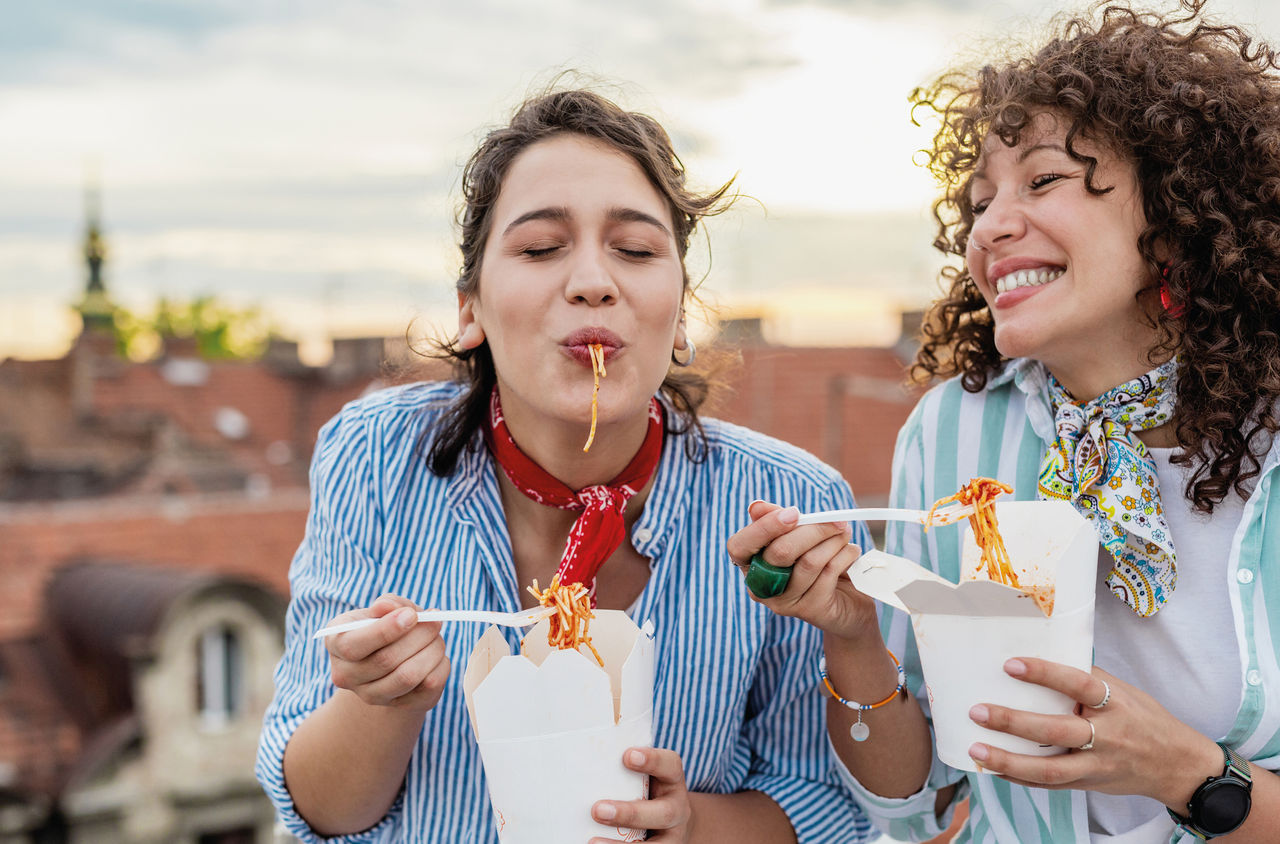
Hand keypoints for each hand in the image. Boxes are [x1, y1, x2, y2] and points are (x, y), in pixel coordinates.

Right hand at [325, 594, 450, 712]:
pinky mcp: (399, 706)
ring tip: (437, 636)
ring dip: (431, 651)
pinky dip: (440, 666)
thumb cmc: (387, 625)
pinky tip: (437, 654)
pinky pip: (428, 687)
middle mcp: (346, 675)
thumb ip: (388, 604)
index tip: (412, 615)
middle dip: (418, 636)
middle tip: (435, 620)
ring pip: (408, 677)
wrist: (392, 659)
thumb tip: (387, 606)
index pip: (354, 646)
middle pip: (386, 660)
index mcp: (336, 643)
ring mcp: (370, 696)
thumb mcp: (385, 609)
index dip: (386, 630)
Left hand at [590, 748, 690, 842]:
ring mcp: (672, 835)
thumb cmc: (648, 790)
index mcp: (673, 781)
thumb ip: (623, 771)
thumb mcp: (645, 777)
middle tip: (597, 810)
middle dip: (629, 813)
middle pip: (663, 813)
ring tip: (593, 842)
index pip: (670, 765)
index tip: (627, 756)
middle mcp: (678, 809)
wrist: (673, 823)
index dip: (652, 760)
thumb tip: (580, 761)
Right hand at [726, 501, 876, 639]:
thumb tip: (757, 506)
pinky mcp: (810, 610)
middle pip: (781, 551)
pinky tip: (851, 552)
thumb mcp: (797, 537)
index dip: (764, 527)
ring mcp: (784, 602)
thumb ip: (779, 520)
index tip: (794, 513)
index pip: (739, 546)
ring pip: (809, 561)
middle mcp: (760, 587)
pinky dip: (845, 555)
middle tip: (836, 520)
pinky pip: (829, 573)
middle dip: (814, 530)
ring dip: (834, 541)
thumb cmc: (816, 561)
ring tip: (845, 534)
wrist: (845, 603)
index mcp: (749, 564)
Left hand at [966, 658, 1221, 805]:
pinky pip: (1051, 785)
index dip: (1045, 673)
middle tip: (978, 711)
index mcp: (1115, 704)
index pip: (1078, 684)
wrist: (1177, 766)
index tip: (1011, 664)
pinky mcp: (1090, 785)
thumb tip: (1046, 652)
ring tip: (977, 749)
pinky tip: (994, 768)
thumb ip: (1088, 677)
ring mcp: (1098, 765)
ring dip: (1009, 760)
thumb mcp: (1124, 692)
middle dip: (1014, 722)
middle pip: (1057, 731)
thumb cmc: (1144, 719)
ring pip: (1051, 769)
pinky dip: (1021, 777)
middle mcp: (1107, 736)